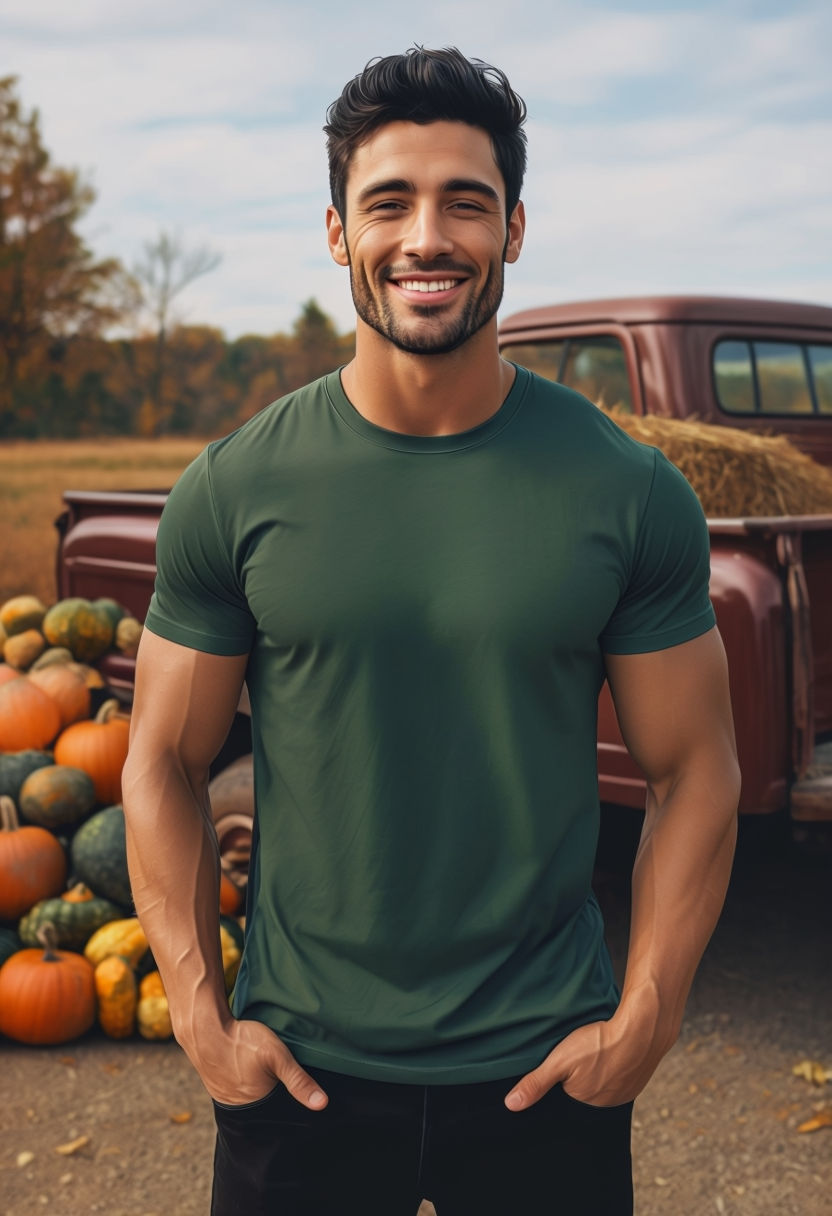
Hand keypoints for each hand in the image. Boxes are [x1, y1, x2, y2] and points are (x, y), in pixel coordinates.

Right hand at [184, 1015, 328, 1110]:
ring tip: (265, 1078)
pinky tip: (248, 1072)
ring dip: (259, 1092)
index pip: (278, 1117)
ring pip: (250, 1099)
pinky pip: (236, 1090)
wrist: (203, 1028)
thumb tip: (322, 1104)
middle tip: (281, 1084)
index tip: (297, 1101)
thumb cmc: (241, 1040)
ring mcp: (225, 1096)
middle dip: (275, 1102)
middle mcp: (238, 1107)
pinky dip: (245, 1084)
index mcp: (255, 1105)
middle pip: (264, 1109)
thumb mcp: (277, 1055)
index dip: (289, 1109)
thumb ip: (298, 1080)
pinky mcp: (216, 1084)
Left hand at [504, 998, 673, 1111]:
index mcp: (585, 1102)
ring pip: (605, 1079)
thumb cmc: (599, 1044)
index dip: (564, 1072)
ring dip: (601, 1066)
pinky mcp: (640, 1079)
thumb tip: (511, 1104)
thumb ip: (535, 1083)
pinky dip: (617, 1063)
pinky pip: (623, 1073)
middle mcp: (607, 1103)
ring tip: (598, 1047)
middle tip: (582, 1049)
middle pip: (586, 1085)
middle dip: (582, 1071)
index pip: (566, 1090)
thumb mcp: (559, 1060)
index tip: (567, 1057)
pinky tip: (614, 1049)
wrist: (642, 1030)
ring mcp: (626, 1092)